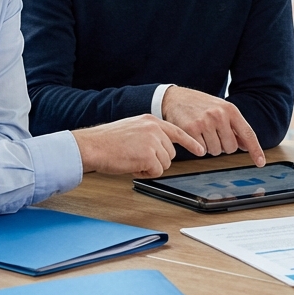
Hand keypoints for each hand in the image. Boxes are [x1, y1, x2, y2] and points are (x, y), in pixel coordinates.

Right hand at [73, 115, 206, 177]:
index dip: (190, 143)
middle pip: (170, 153)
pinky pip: (156, 172)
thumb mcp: (132, 128)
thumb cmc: (106, 141)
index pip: (177, 131)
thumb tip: (162, 147)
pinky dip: (145, 173)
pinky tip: (132, 166)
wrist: (92, 145)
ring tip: (132, 160)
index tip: (200, 150)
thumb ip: (149, 134)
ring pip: (165, 163)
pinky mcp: (149, 156)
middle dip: (157, 160)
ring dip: (150, 167)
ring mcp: (152, 142)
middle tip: (137, 158)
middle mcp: (154, 129)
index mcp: (150, 120)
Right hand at [161, 86, 265, 165]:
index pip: (247, 133)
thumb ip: (235, 127)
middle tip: (215, 135)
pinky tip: (195, 135)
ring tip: (203, 133)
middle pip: (231, 147)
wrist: (176, 97)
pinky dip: (199, 147)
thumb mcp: (221, 110)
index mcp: (230, 109)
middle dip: (224, 146)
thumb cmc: (201, 105)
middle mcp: (219, 115)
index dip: (255, 150)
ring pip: (215, 151)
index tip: (261, 162)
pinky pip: (201, 151)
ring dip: (210, 147)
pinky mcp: (191, 129)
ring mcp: (205, 122)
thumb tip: (247, 146)